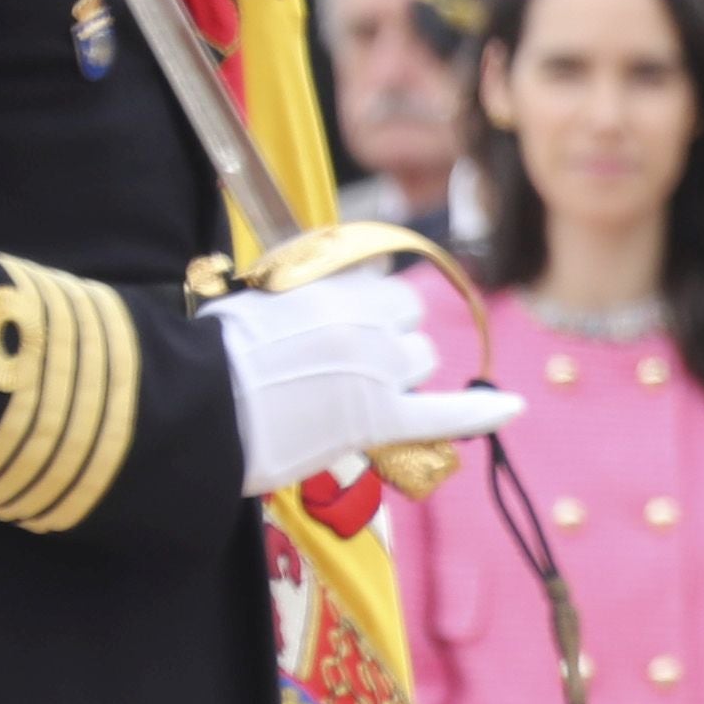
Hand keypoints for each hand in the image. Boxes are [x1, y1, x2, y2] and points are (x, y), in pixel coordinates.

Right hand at [210, 273, 523, 495]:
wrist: (190, 406)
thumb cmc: (205, 359)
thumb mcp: (255, 302)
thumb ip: (304, 295)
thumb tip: (329, 294)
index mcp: (331, 286)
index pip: (384, 285)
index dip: (375, 310)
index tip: (355, 326)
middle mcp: (363, 319)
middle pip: (410, 324)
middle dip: (392, 343)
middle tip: (347, 371)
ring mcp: (376, 368)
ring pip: (422, 361)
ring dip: (402, 377)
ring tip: (353, 398)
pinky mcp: (379, 418)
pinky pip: (448, 412)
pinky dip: (482, 412)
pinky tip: (513, 407)